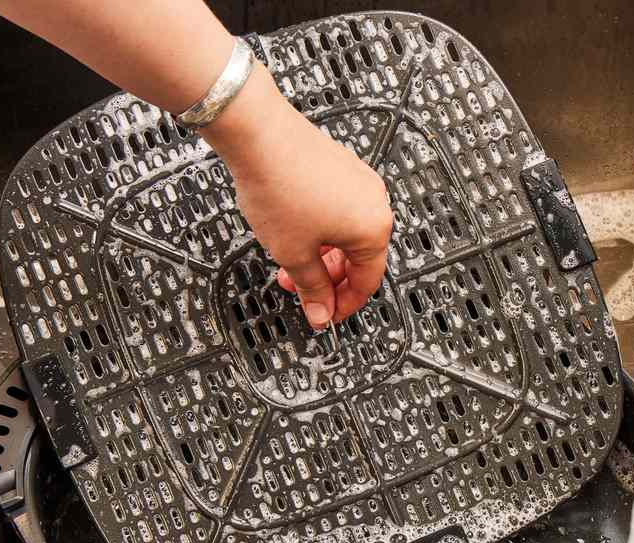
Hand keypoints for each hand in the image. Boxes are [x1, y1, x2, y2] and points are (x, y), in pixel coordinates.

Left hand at [203, 65, 392, 329]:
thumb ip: (311, 289)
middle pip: (358, 258)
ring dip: (320, 257)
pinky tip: (293, 233)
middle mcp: (374, 203)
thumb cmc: (279, 186)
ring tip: (289, 263)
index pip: (367, 282)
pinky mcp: (342, 168)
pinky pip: (338, 211)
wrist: (259, 135)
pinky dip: (319, 230)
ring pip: (345, 235)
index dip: (342, 305)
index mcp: (374, 228)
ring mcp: (359, 182)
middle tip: (301, 291)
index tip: (324, 315)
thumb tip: (320, 313)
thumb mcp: (293, 254)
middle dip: (326, 279)